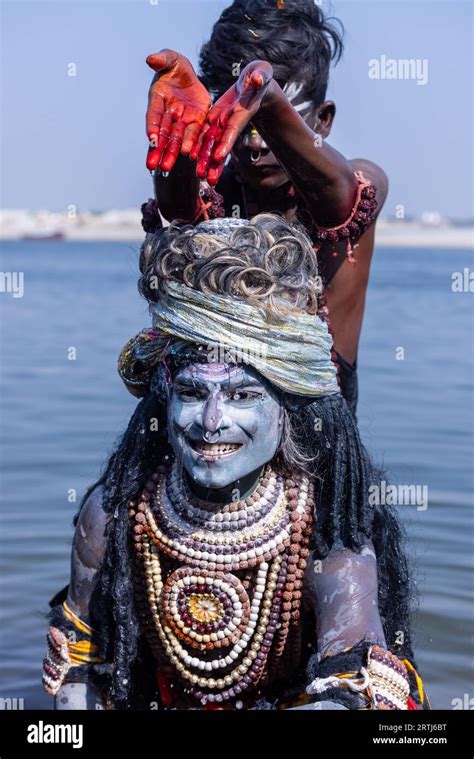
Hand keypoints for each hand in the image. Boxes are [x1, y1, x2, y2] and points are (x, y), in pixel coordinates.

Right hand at [146, 49, 211, 171]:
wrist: (190, 76)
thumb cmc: (175, 66)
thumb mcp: (170, 59)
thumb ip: (162, 60)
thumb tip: (151, 59)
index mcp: (158, 98)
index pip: (154, 114)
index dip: (152, 126)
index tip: (151, 140)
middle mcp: (168, 113)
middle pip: (162, 133)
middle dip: (158, 150)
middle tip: (153, 166)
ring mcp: (181, 120)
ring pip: (176, 140)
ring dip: (171, 154)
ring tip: (167, 168)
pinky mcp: (196, 122)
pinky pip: (194, 136)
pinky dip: (192, 147)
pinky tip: (190, 159)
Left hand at [191, 61, 272, 184]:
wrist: (255, 85)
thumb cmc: (259, 76)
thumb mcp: (261, 72)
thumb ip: (260, 75)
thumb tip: (258, 78)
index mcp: (241, 112)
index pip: (233, 129)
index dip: (227, 142)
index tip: (220, 156)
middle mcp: (231, 122)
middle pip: (222, 144)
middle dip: (215, 162)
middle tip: (208, 179)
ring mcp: (222, 122)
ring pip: (212, 144)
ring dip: (206, 160)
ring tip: (200, 176)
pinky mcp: (214, 120)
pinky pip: (205, 135)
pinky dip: (200, 147)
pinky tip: (193, 160)